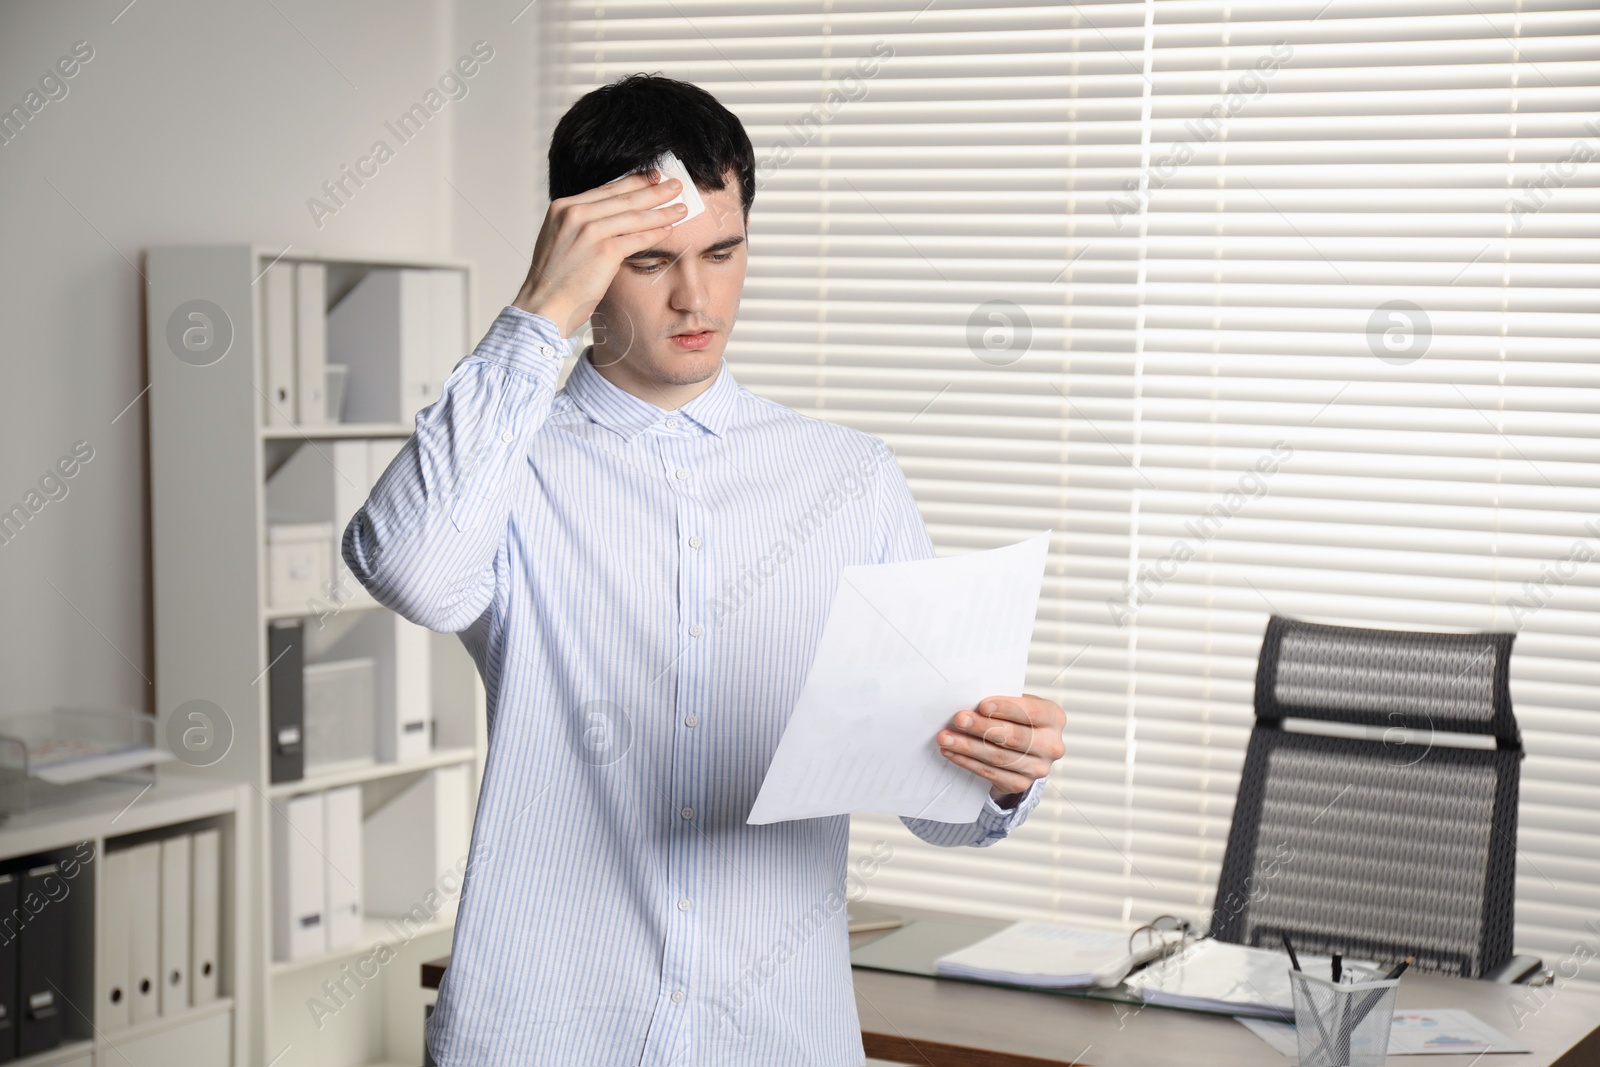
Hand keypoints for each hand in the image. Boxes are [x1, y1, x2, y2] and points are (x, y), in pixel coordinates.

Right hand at [513, 169, 686, 336]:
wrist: (543, 305)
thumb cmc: (553, 280)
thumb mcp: (560, 240)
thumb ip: (579, 225)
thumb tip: (608, 217)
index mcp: (563, 207)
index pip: (605, 189)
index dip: (633, 182)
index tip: (652, 177)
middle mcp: (575, 214)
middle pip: (623, 197)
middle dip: (653, 190)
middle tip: (676, 185)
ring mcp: (589, 231)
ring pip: (634, 216)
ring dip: (662, 211)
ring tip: (681, 208)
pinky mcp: (604, 251)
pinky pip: (637, 238)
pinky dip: (655, 234)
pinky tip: (669, 230)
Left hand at [936, 693, 1064, 807]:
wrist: (1025, 749)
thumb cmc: (1018, 719)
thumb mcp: (1018, 704)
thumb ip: (1002, 701)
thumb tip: (971, 700)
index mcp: (1054, 718)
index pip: (1032, 712)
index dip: (1007, 708)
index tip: (982, 705)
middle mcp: (1052, 745)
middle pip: (1013, 737)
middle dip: (982, 727)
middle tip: (959, 719)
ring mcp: (1038, 768)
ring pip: (998, 757)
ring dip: (968, 746)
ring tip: (946, 737)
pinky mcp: (1021, 784)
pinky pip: (990, 773)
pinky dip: (967, 761)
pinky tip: (952, 752)